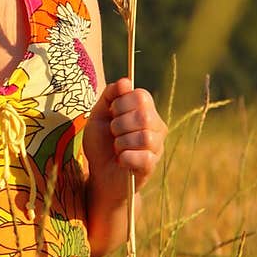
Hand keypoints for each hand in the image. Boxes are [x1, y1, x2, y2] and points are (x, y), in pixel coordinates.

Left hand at [82, 76, 167, 198]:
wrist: (99, 174)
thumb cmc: (101, 143)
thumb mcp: (99, 115)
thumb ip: (109, 95)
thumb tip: (125, 81)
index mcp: (146, 111)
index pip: (141, 96)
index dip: (121, 103)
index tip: (112, 113)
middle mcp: (156, 127)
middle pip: (144, 115)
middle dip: (119, 124)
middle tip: (113, 133)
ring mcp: (157, 147)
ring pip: (144, 137)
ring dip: (121, 142)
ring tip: (116, 148)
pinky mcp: (151, 166)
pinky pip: (143, 157)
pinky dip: (125, 158)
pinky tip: (121, 160)